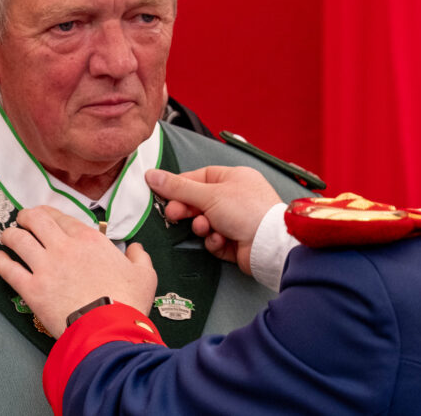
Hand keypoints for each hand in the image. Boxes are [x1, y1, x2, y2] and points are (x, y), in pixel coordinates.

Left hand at [0, 206, 156, 337]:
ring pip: (18, 239)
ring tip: (6, 236)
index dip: (49, 213)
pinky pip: (8, 269)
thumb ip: (139, 257)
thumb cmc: (127, 302)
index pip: (61, 217)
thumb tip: (136, 248)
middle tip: (22, 220)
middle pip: (35, 219)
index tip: (44, 216)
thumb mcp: (144, 275)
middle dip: (25, 217)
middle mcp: (63, 246)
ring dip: (9, 235)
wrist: (109, 330)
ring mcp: (45, 267)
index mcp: (88, 239)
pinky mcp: (32, 289)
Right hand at [146, 166, 280, 274]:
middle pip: (199, 201)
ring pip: (205, 221)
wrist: (269, 245)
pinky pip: (214, 238)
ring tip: (206, 228)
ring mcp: (237, 220)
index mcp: (233, 178)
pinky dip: (214, 240)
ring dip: (201, 226)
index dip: (180, 186)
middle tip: (174, 215)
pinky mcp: (236, 241)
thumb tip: (150, 174)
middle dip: (187, 209)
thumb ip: (177, 187)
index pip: (199, 178)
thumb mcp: (208, 195)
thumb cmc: (245, 210)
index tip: (163, 194)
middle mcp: (235, 197)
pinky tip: (221, 240)